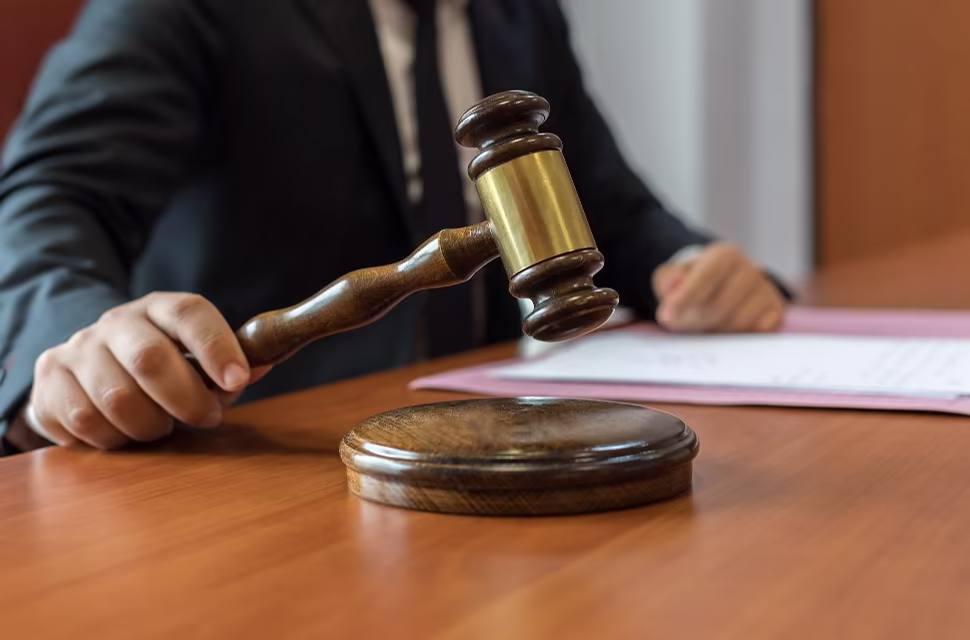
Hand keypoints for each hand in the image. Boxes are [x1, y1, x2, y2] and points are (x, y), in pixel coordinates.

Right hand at [24, 292, 269, 449]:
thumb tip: (262, 364)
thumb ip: (231, 366)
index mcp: (160, 308)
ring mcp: (78, 348)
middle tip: (206, 418)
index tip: (237, 379)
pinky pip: (85, 422)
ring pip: (117, 398)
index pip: (189, 313)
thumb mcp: (199, 361)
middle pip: (150, 358)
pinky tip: (125, 433)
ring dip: (150, 425)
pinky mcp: (49, 379)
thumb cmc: (164, 370)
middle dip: (187, 399)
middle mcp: (116, 322)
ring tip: (161, 426)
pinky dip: (115, 439)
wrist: (90, 367)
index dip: (216, 346)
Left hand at [652, 243, 785, 332]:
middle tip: (678, 323)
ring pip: (738, 322)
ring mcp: (766, 290)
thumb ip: (668, 280)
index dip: (686, 298)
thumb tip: (671, 286)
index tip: (666, 316)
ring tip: (702, 324)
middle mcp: (751, 269)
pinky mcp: (775, 311)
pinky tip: (723, 329)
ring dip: (714, 330)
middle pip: (721, 305)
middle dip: (694, 319)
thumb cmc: (693, 282)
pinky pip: (756, 332)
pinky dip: (736, 336)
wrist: (720, 287)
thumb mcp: (673, 277)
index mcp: (724, 255)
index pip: (707, 276)